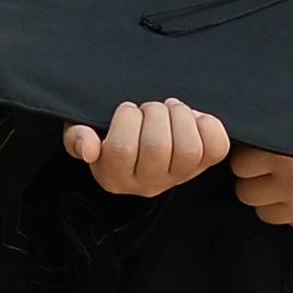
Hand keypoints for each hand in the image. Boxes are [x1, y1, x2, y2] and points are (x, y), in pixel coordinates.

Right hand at [65, 98, 231, 197]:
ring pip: (188, 149)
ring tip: (171, 109)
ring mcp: (178, 178)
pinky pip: (216, 149)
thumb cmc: (107, 132)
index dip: (126, 118)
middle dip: (154, 113)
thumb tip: (87, 148)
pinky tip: (192, 118)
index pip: (121, 148)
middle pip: (157, 147)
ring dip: (181, 117)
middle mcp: (147, 184)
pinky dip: (208, 125)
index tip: (127, 108)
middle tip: (150, 107)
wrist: (137, 136)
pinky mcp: (204, 167)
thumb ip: (76, 137)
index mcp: (113, 176)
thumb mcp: (82, 131)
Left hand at [232, 92, 292, 235]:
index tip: (262, 147)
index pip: (240, 163)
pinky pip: (290, 222)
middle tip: (274, 163)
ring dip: (271, 197)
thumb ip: (276, 126)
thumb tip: (241, 131)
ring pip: (263, 211)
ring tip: (290, 179)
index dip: (249, 153)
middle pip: (245, 191)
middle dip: (256, 177)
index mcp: (286, 154)